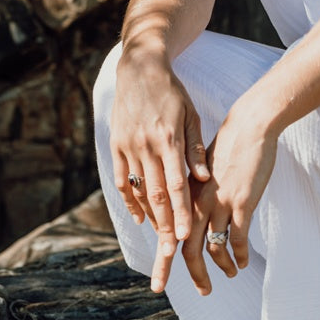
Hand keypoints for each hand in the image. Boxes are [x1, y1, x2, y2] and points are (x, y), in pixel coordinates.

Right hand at [110, 50, 210, 292]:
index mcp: (168, 138)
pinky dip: (129, 200)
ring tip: (160, 238)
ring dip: (149, 216)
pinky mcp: (116, 143)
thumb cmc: (171, 92)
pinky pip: (122, 178)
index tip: (187, 236)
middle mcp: (146, 145)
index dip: (181, 212)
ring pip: (138, 189)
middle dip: (165, 225)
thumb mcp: (190, 115)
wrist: (139, 68)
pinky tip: (139, 216)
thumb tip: (204, 178)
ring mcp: (128, 145)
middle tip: (171, 251)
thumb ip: (195, 148)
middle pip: (156, 194)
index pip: (175, 184)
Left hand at [182, 102, 277, 294]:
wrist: (250, 125)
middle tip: (203, 293)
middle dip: (193, 275)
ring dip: (222, 267)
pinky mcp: (242, 202)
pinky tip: (244, 262)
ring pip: (213, 248)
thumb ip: (198, 191)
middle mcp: (199, 201)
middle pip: (186, 248)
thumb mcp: (205, 168)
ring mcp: (220, 202)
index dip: (164, 259)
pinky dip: (240, 256)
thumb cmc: (230, 145)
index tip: (160, 280)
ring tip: (230, 274)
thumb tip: (196, 213)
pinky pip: (238, 240)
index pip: (169, 232)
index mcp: (187, 193)